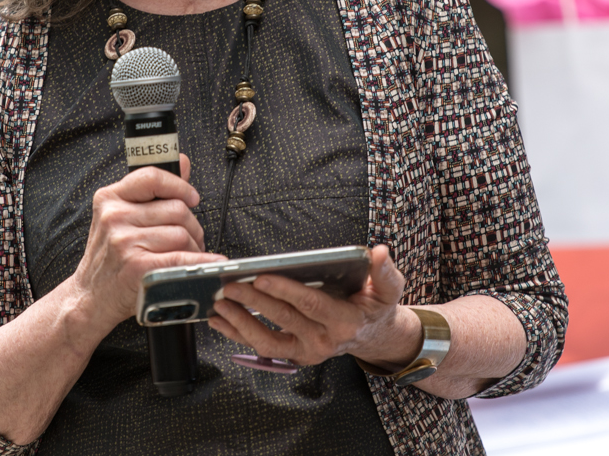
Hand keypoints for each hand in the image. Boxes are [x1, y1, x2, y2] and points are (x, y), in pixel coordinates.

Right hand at [69, 154, 224, 327]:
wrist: (90, 296)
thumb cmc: (109, 257)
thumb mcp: (120, 217)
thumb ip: (151, 190)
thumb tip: (183, 162)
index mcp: (109, 198)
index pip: (152, 177)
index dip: (179, 185)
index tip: (192, 197)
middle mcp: (114, 217)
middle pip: (176, 208)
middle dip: (193, 225)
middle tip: (192, 237)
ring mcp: (124, 242)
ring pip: (181, 234)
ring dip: (194, 246)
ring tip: (188, 255)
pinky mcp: (137, 267)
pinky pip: (181, 258)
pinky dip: (201, 261)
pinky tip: (211, 262)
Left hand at [208, 245, 417, 367]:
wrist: (373, 336)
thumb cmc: (376, 307)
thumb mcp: (389, 289)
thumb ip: (384, 272)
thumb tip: (380, 252)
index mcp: (345, 322)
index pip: (310, 305)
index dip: (285, 291)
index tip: (261, 275)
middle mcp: (324, 341)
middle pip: (283, 319)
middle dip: (253, 300)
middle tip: (229, 284)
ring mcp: (307, 352)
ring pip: (267, 340)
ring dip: (239, 322)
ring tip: (219, 303)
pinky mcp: (293, 356)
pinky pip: (261, 347)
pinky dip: (237, 334)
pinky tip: (220, 319)